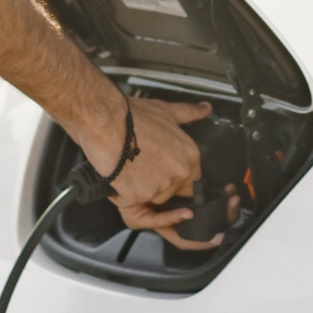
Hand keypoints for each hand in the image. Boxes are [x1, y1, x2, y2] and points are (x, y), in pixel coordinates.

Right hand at [77, 96, 226, 250]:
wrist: (106, 122)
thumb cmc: (133, 116)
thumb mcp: (167, 110)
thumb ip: (190, 113)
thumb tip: (206, 109)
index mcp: (190, 155)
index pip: (192, 181)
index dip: (175, 177)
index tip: (160, 169)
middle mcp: (179, 173)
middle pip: (173, 193)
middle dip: (158, 184)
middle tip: (141, 165)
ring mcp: (160, 187)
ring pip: (153, 199)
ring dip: (140, 190)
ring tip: (128, 167)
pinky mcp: (139, 197)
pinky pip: (132, 203)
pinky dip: (123, 194)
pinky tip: (118, 175)